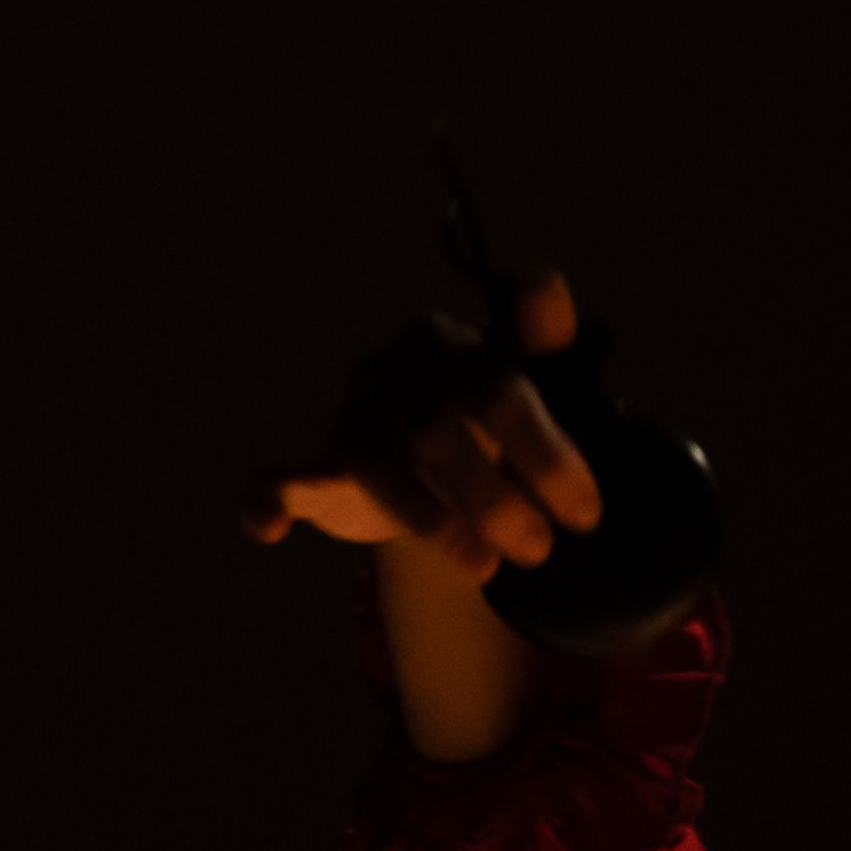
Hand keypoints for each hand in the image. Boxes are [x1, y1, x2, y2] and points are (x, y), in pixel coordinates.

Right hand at [238, 271, 605, 579]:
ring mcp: (357, 418)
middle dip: (492, 499)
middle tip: (539, 552)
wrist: (455, 462)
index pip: (496, 388)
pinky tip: (265, 526)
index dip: (544, 455)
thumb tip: (541, 281)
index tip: (585, 515)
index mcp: (451, 344)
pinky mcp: (324, 467)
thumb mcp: (542, 383)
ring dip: (431, 520)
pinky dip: (266, 498)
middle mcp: (395, 372)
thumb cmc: (502, 419)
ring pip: (382, 467)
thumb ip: (548, 339)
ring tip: (483, 569)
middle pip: (438, 433)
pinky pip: (281, 478)